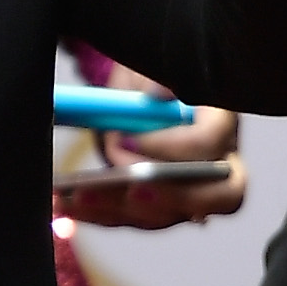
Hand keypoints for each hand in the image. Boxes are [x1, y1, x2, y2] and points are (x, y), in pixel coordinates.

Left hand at [58, 65, 245, 229]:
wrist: (134, 94)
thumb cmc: (146, 79)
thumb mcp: (148, 68)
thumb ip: (156, 78)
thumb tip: (158, 93)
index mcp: (219, 122)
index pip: (210, 142)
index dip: (171, 146)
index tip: (128, 137)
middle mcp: (218, 163)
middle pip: (220, 196)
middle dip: (174, 196)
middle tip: (132, 189)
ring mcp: (192, 190)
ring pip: (168, 213)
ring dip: (119, 207)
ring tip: (76, 196)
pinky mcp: (159, 205)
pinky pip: (133, 217)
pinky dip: (97, 212)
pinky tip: (66, 203)